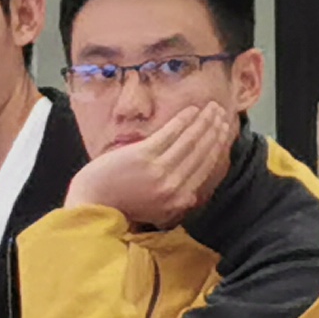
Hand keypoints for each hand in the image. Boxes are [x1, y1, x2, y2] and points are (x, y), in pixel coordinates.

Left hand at [66, 99, 237, 228]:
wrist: (93, 202)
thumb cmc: (122, 203)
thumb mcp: (156, 210)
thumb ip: (176, 201)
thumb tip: (193, 192)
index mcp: (179, 200)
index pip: (205, 168)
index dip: (218, 146)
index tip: (224, 131)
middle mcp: (174, 186)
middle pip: (201, 152)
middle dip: (215, 130)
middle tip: (222, 113)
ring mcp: (159, 170)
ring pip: (190, 141)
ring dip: (203, 121)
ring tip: (212, 107)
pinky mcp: (144, 156)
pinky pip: (170, 134)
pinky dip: (183, 120)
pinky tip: (191, 110)